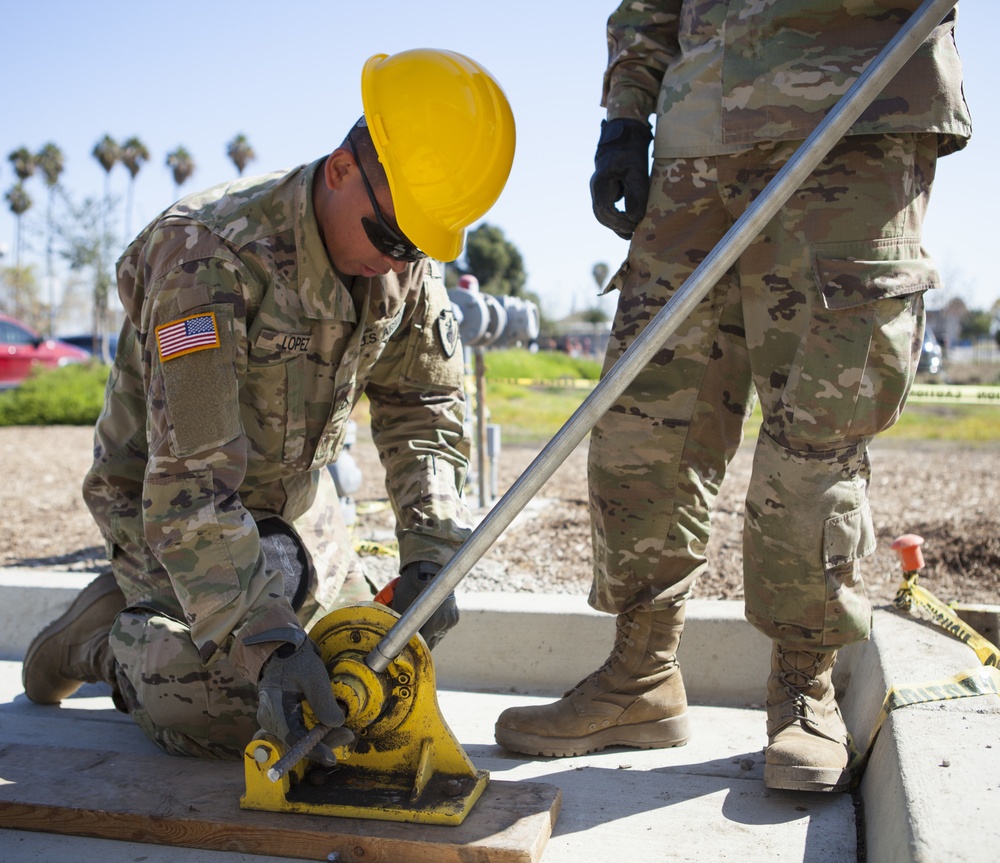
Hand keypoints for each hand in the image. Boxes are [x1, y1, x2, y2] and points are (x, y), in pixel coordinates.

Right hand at [255, 630, 346, 764]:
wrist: (280, 647)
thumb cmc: (295, 659)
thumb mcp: (313, 678)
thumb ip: (324, 702)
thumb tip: (337, 723)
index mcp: (275, 711)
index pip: (295, 739)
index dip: (315, 750)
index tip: (331, 758)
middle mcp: (271, 719)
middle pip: (298, 741)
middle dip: (324, 742)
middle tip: (347, 734)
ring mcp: (274, 718)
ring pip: (299, 737)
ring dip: (320, 736)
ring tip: (343, 730)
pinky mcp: (280, 715)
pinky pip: (297, 729)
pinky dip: (314, 730)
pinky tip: (328, 725)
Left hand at [391, 561, 458, 648]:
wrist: (428, 568)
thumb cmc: (412, 585)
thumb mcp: (400, 605)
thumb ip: (398, 623)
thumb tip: (390, 636)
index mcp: (435, 624)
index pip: (422, 643)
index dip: (412, 645)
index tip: (403, 648)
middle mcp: (446, 624)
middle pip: (431, 642)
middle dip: (420, 642)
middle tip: (408, 641)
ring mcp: (452, 620)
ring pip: (438, 636)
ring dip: (428, 636)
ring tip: (417, 633)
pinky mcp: (455, 615)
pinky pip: (443, 628)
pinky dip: (435, 628)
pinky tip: (427, 625)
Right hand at [590, 118, 652, 238]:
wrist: (623, 139)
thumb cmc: (631, 153)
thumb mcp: (637, 172)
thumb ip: (636, 195)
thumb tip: (633, 218)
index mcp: (600, 183)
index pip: (605, 209)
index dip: (618, 221)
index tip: (633, 226)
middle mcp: (595, 188)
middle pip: (601, 215)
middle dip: (617, 226)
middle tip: (633, 233)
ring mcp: (598, 190)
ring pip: (602, 215)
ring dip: (615, 225)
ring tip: (631, 233)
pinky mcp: (604, 192)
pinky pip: (606, 210)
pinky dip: (615, 219)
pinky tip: (627, 225)